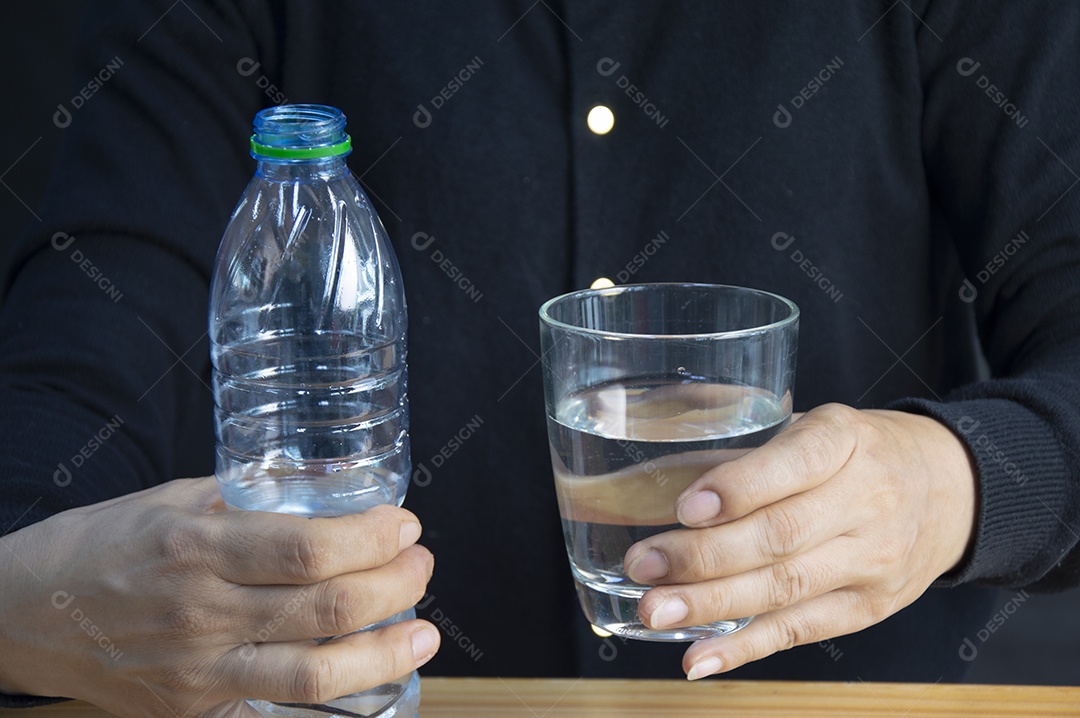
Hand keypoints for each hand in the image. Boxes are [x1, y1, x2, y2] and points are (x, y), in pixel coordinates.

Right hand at [0, 477, 437, 715]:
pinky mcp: (193, 710)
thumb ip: (253, 497)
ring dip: (386, 653)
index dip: (374, 538)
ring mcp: (198, 672)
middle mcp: (202, 613)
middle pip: (328, 609)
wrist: (23, 613)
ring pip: (317, 674)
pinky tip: (369, 679)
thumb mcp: (174, 499)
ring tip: (424, 631)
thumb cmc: (102, 544)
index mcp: (197, 548)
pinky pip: (277, 711)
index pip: (311, 548)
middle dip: (397, 586)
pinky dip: (334, 702)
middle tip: (421, 565)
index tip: (405, 524)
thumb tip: (333, 486)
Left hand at [622, 404, 975, 679]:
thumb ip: (749, 451)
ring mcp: (870, 560)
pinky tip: (699, 659)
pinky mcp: (867, 608)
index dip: (739, 488)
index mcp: (844, 440)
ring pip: (785, 588)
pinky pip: (800, 631)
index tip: (686, 507)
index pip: (795, 463)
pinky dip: (746, 648)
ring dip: (713, 606)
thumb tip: (652, 480)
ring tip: (656, 611)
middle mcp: (865, 500)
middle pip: (781, 536)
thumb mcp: (815, 427)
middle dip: (704, 557)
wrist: (949, 489)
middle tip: (644, 566)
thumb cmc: (857, 453)